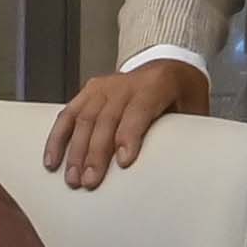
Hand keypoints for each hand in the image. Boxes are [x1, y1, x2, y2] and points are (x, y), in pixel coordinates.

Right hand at [49, 56, 209, 188]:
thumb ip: (186, 132)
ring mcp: (102, 86)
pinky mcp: (87, 92)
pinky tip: (52, 161)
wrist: (168, 66)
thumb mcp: (194, 108)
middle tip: (90, 181)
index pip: (138, 111)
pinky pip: (67, 115)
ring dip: (74, 151)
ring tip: (72, 178)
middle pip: (105, 119)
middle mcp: (124, 84)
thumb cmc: (181, 93)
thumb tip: (184, 167)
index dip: (129, 136)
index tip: (124, 162)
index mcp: (155, 85)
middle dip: (95, 153)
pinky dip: (57, 139)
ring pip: (83, 119)